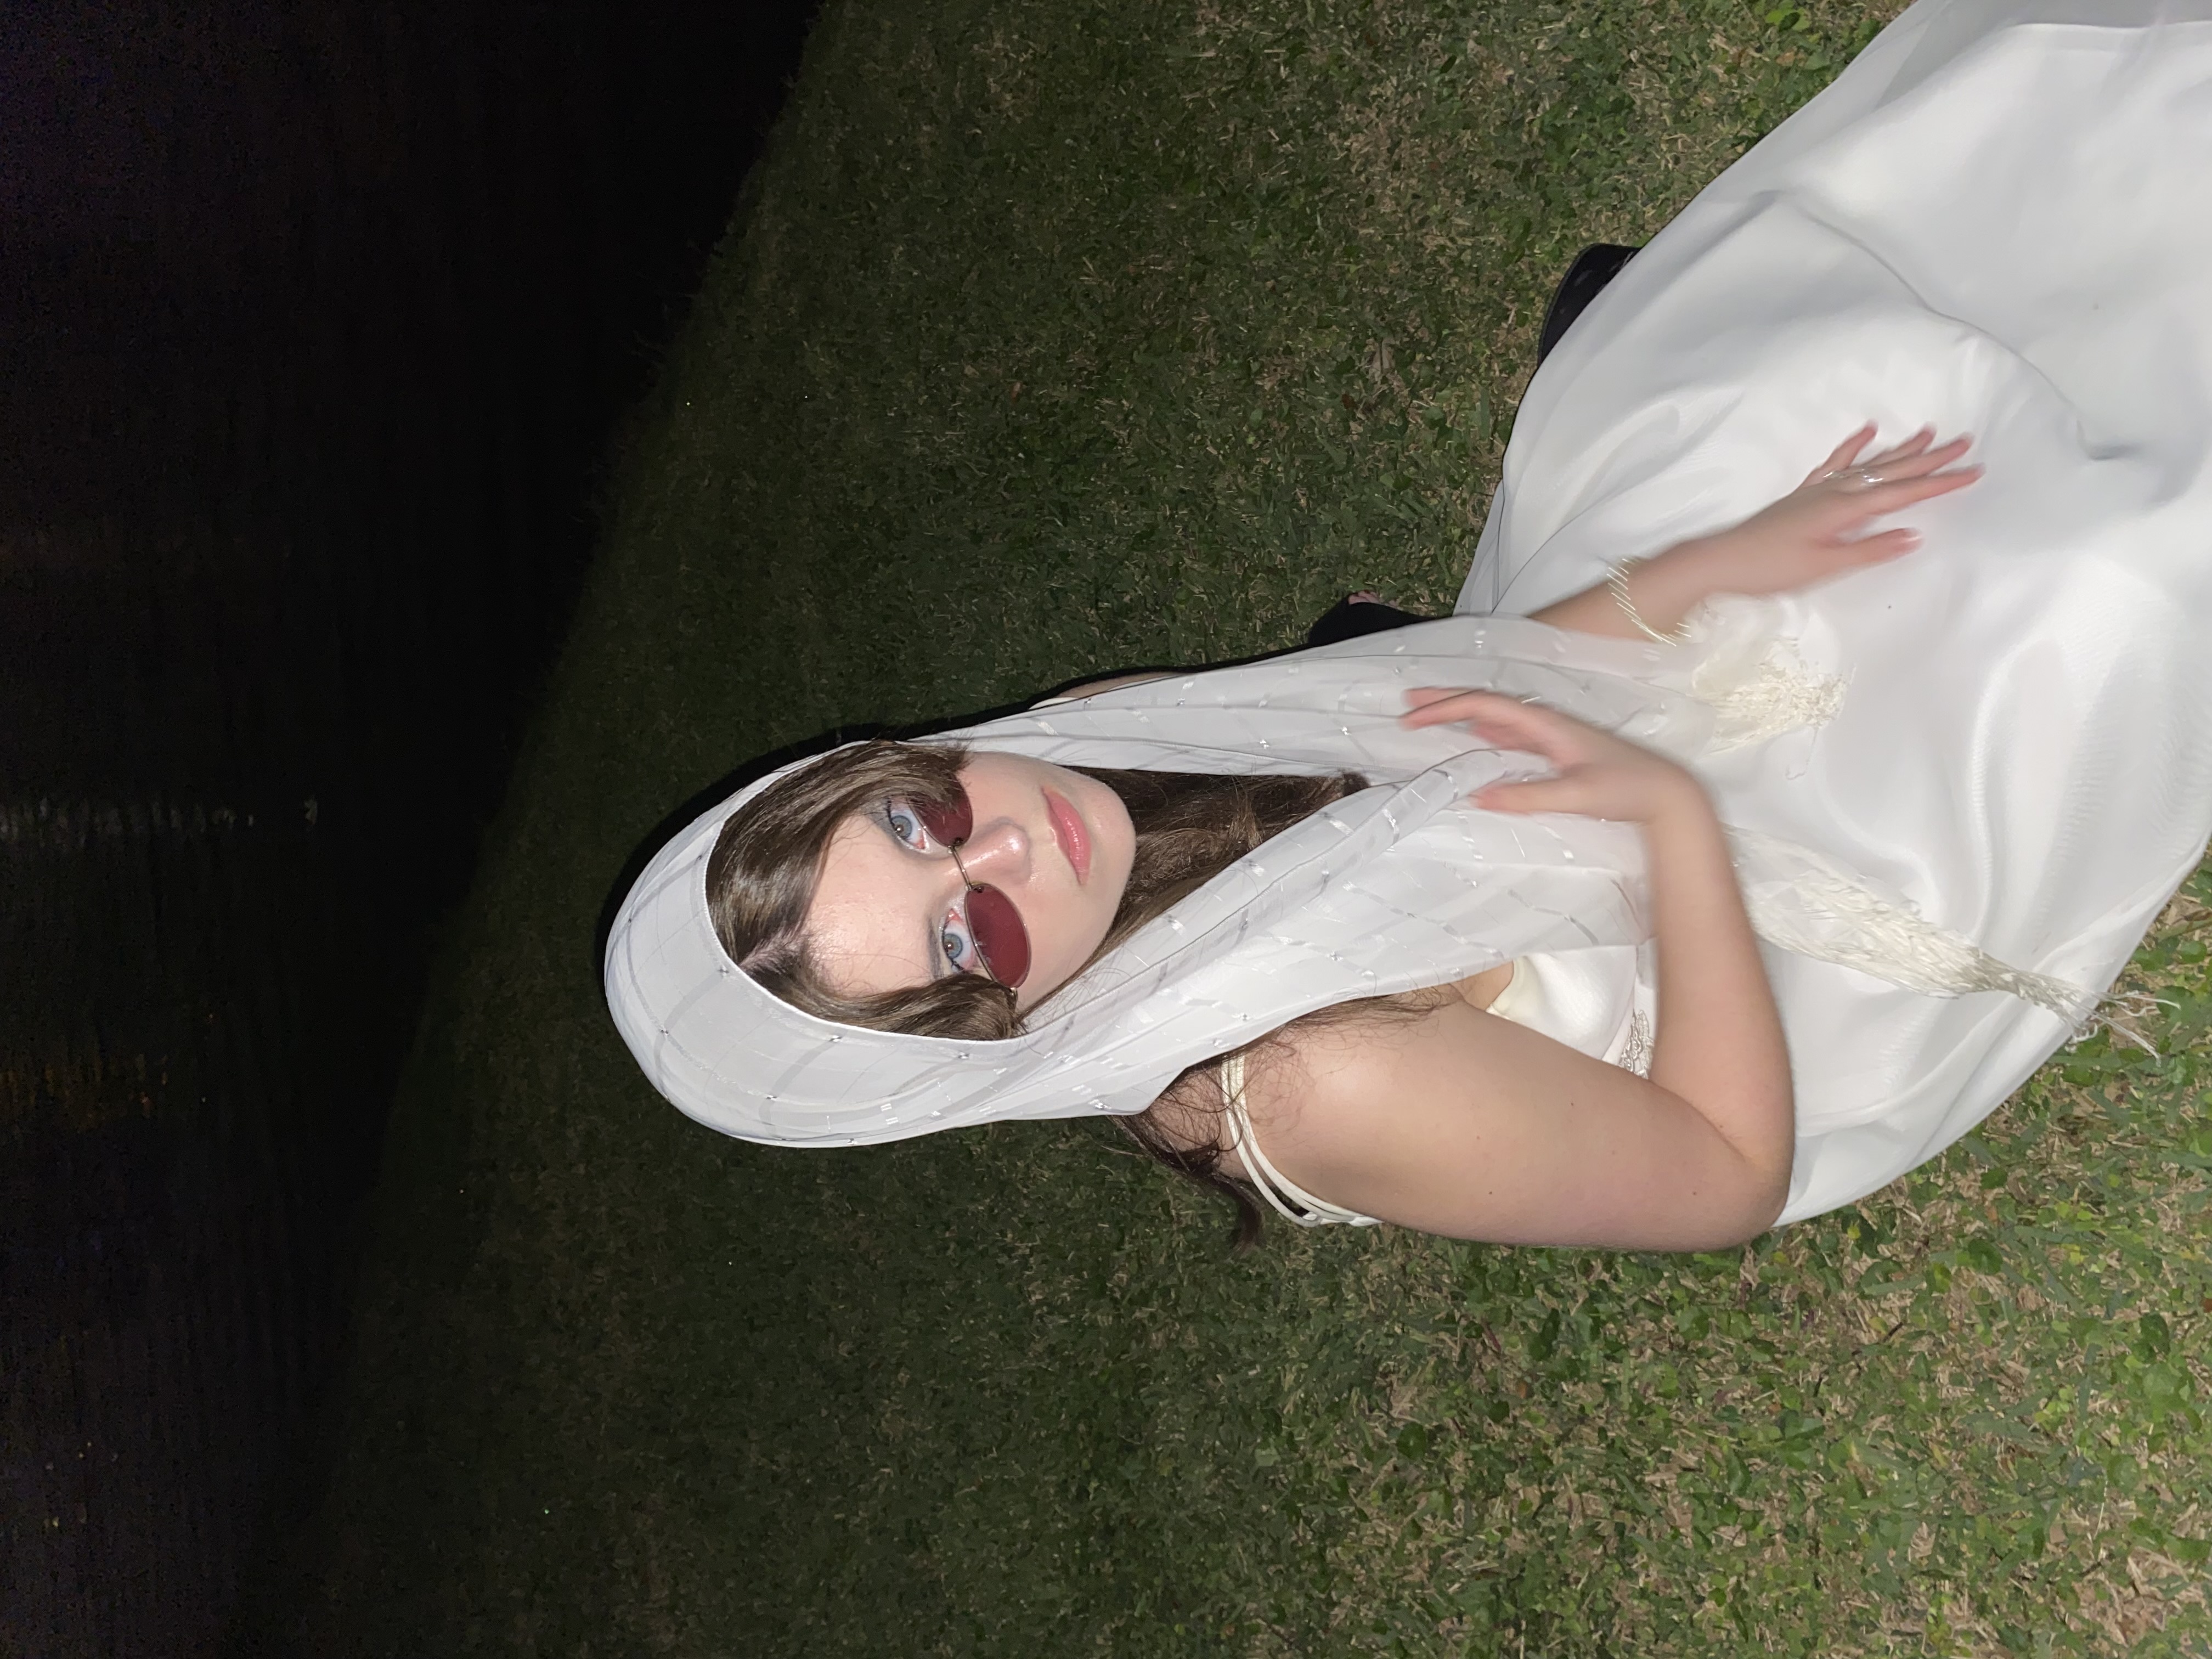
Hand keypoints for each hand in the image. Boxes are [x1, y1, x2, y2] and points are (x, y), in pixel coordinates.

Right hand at [1401, 689, 1706, 824]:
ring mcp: (1551, 735)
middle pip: (1486, 703)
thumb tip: (1478, 796)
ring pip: (1495, 717)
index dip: (1446, 707)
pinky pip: (1509, 734)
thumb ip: (1528, 796)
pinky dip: (1482, 732)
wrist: (1667, 793)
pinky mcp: (1557, 750)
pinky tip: (1474, 738)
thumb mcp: (1577, 795)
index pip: (1485, 706)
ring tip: (1428, 715)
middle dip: (1445, 701)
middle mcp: (1546, 722)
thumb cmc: (1628, 789)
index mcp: (1546, 723)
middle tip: (1406, 702)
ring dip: (1461, 715)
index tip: (1412, 716)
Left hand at [1664, 424, 1980, 600]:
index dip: (1940, 484)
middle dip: (1930, 458)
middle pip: (1892, 471)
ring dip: (1900, 448)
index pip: (1904, 494)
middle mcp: (1835, 492)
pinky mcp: (1804, 494)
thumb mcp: (1824, 566)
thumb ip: (1869, 551)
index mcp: (1845, 510)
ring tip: (1928, 430)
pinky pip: (1836, 463)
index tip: (1973, 472)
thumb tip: (1913, 536)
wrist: (1722, 560)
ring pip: (1870, 463)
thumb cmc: (1771, 569)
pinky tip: (1867, 431)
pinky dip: (1854, 446)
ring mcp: (1819, 490)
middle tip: (1965, 442)